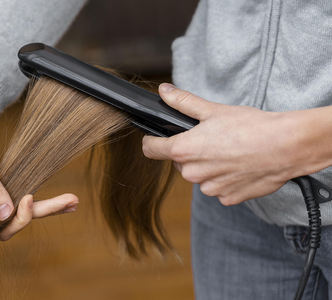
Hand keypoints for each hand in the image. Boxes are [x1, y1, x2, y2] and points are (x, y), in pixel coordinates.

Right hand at [0, 94, 79, 239]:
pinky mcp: (1, 192)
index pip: (1, 228)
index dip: (19, 218)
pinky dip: (42, 201)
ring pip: (23, 213)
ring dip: (49, 208)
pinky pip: (22, 201)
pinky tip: (65, 200)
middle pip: (17, 222)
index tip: (28, 197)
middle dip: (45, 212)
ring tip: (74, 201)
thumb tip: (6, 215)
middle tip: (73, 200)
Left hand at [142, 83, 331, 205]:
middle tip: (212, 140)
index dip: (151, 142)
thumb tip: (164, 92)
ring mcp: (210, 188)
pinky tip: (239, 166)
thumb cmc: (251, 127)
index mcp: (184, 150)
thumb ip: (183, 102)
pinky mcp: (227, 198)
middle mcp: (193, 173)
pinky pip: (217, 188)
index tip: (155, 139)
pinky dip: (224, 179)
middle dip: (190, 152)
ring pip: (199, 176)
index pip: (151, 150)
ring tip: (229, 152)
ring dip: (208, 167)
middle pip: (179, 162)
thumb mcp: (213, 110)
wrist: (286, 146)